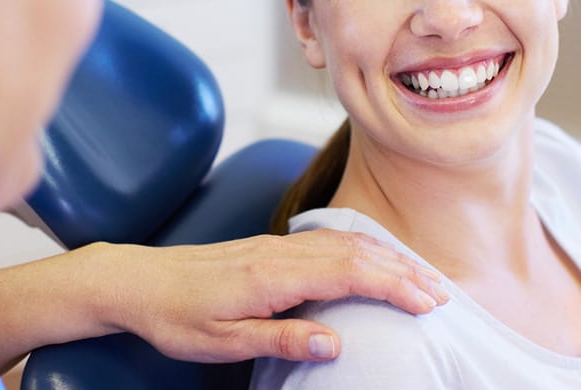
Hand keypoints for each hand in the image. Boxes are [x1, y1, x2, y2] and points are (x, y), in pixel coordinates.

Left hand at [89, 230, 449, 362]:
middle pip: (357, 252)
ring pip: (345, 241)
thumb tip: (336, 341)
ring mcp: (276, 244)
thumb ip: (280, 338)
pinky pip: (327, 239)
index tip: (428, 303)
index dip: (394, 286)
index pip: (349, 273)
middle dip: (404, 271)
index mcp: (272, 275)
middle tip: (442, 294)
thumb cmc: (176, 316)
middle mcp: (280, 252)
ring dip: (387, 256)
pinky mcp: (270, 246)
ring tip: (421, 277)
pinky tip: (374, 257)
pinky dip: (362, 248)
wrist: (138, 281)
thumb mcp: (222, 341)